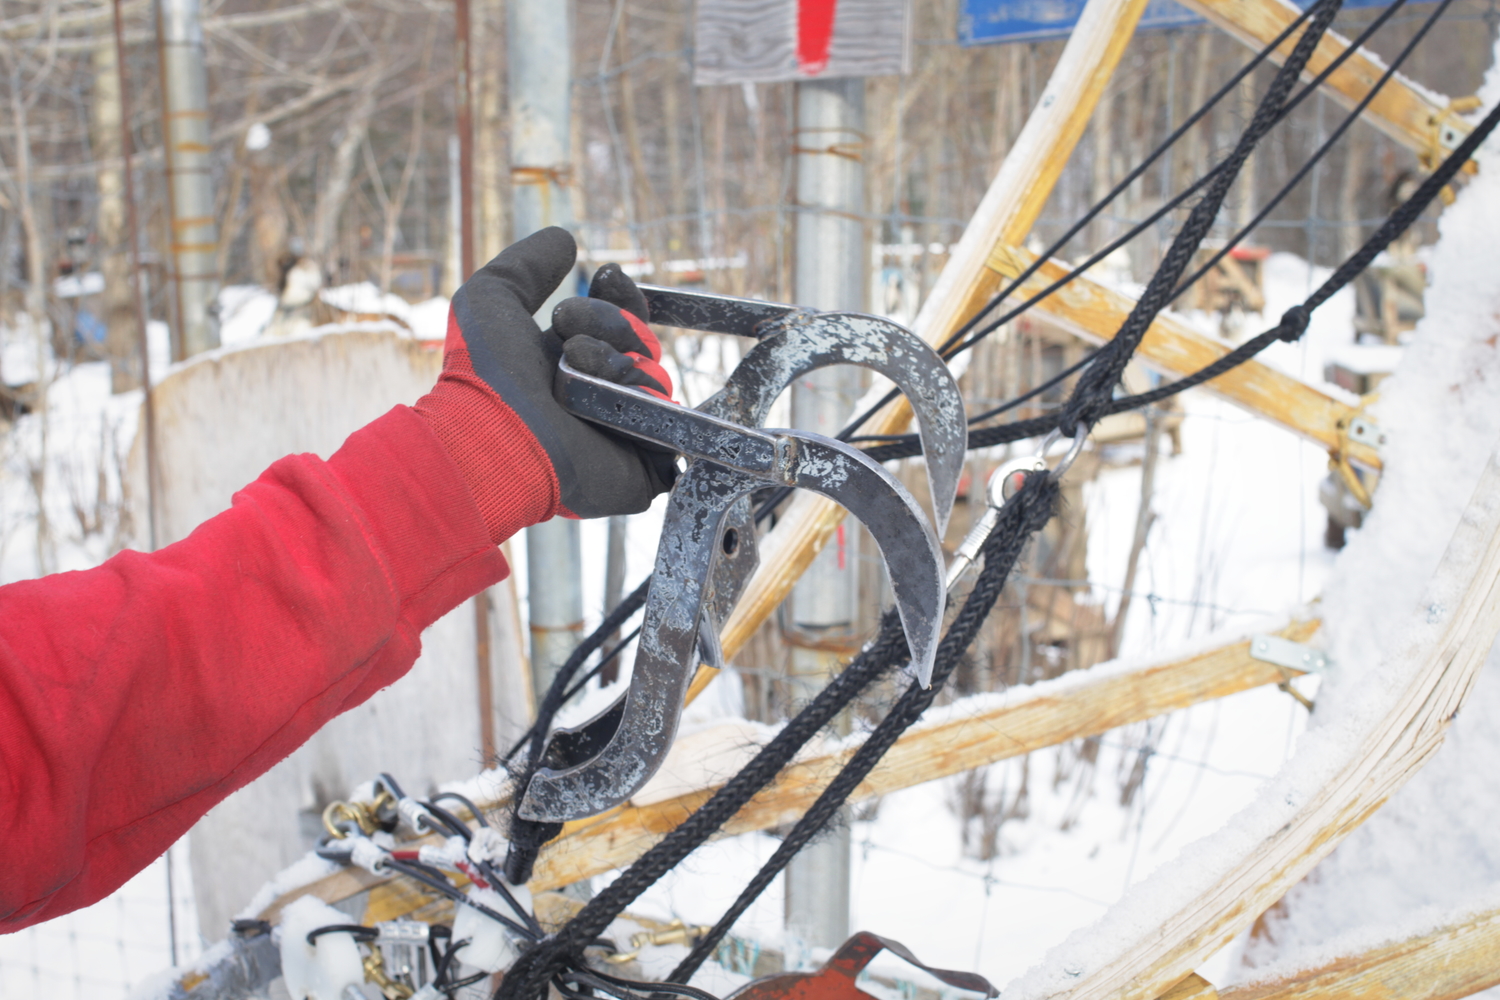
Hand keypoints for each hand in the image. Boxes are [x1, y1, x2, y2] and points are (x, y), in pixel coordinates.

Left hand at [413, 227, 676, 540]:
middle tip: (570, 340)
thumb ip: (527, 264)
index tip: (605, 275)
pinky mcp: (643, 469)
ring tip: (574, 378)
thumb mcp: (493, 296)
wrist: (492, 431)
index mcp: (574, 364)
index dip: (620, 297)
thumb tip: (566, 238)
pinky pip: (668, 420)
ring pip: (654, 376)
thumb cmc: (483, 372)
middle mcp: (602, 396)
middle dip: (611, 326)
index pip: (622, 322)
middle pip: (641, 341)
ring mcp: (625, 433)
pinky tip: (610, 398)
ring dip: (615, 364)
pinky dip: (641, 400)